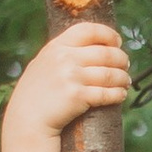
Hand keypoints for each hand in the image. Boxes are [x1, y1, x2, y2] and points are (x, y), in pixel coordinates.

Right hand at [6, 20, 132, 143]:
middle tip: (125, 65)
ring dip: (123, 78)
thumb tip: (92, 45)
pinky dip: (119, 94)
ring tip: (126, 81)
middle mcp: (64, 58)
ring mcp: (71, 77)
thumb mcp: (42, 64)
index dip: (108, 35)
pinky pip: (107, 93)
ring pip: (111, 73)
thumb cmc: (35, 95)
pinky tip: (121, 95)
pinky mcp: (78, 96)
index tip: (117, 43)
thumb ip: (61, 53)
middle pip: (106, 52)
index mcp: (56, 47)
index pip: (89, 30)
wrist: (26, 122)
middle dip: (121, 59)